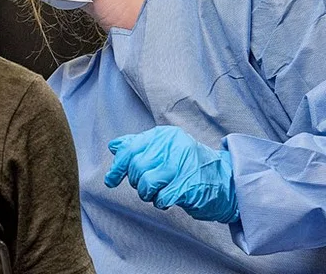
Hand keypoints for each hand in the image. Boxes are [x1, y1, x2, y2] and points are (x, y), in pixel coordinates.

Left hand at [104, 125, 238, 223]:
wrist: (227, 181)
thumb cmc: (190, 165)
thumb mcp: (166, 148)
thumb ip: (139, 145)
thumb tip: (114, 146)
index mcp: (165, 135)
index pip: (130, 149)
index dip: (117, 167)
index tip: (110, 180)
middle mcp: (173, 147)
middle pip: (136, 167)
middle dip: (136, 182)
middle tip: (146, 187)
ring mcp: (182, 166)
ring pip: (145, 183)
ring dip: (147, 194)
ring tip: (158, 193)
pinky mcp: (189, 186)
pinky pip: (161, 198)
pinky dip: (161, 202)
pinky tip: (169, 199)